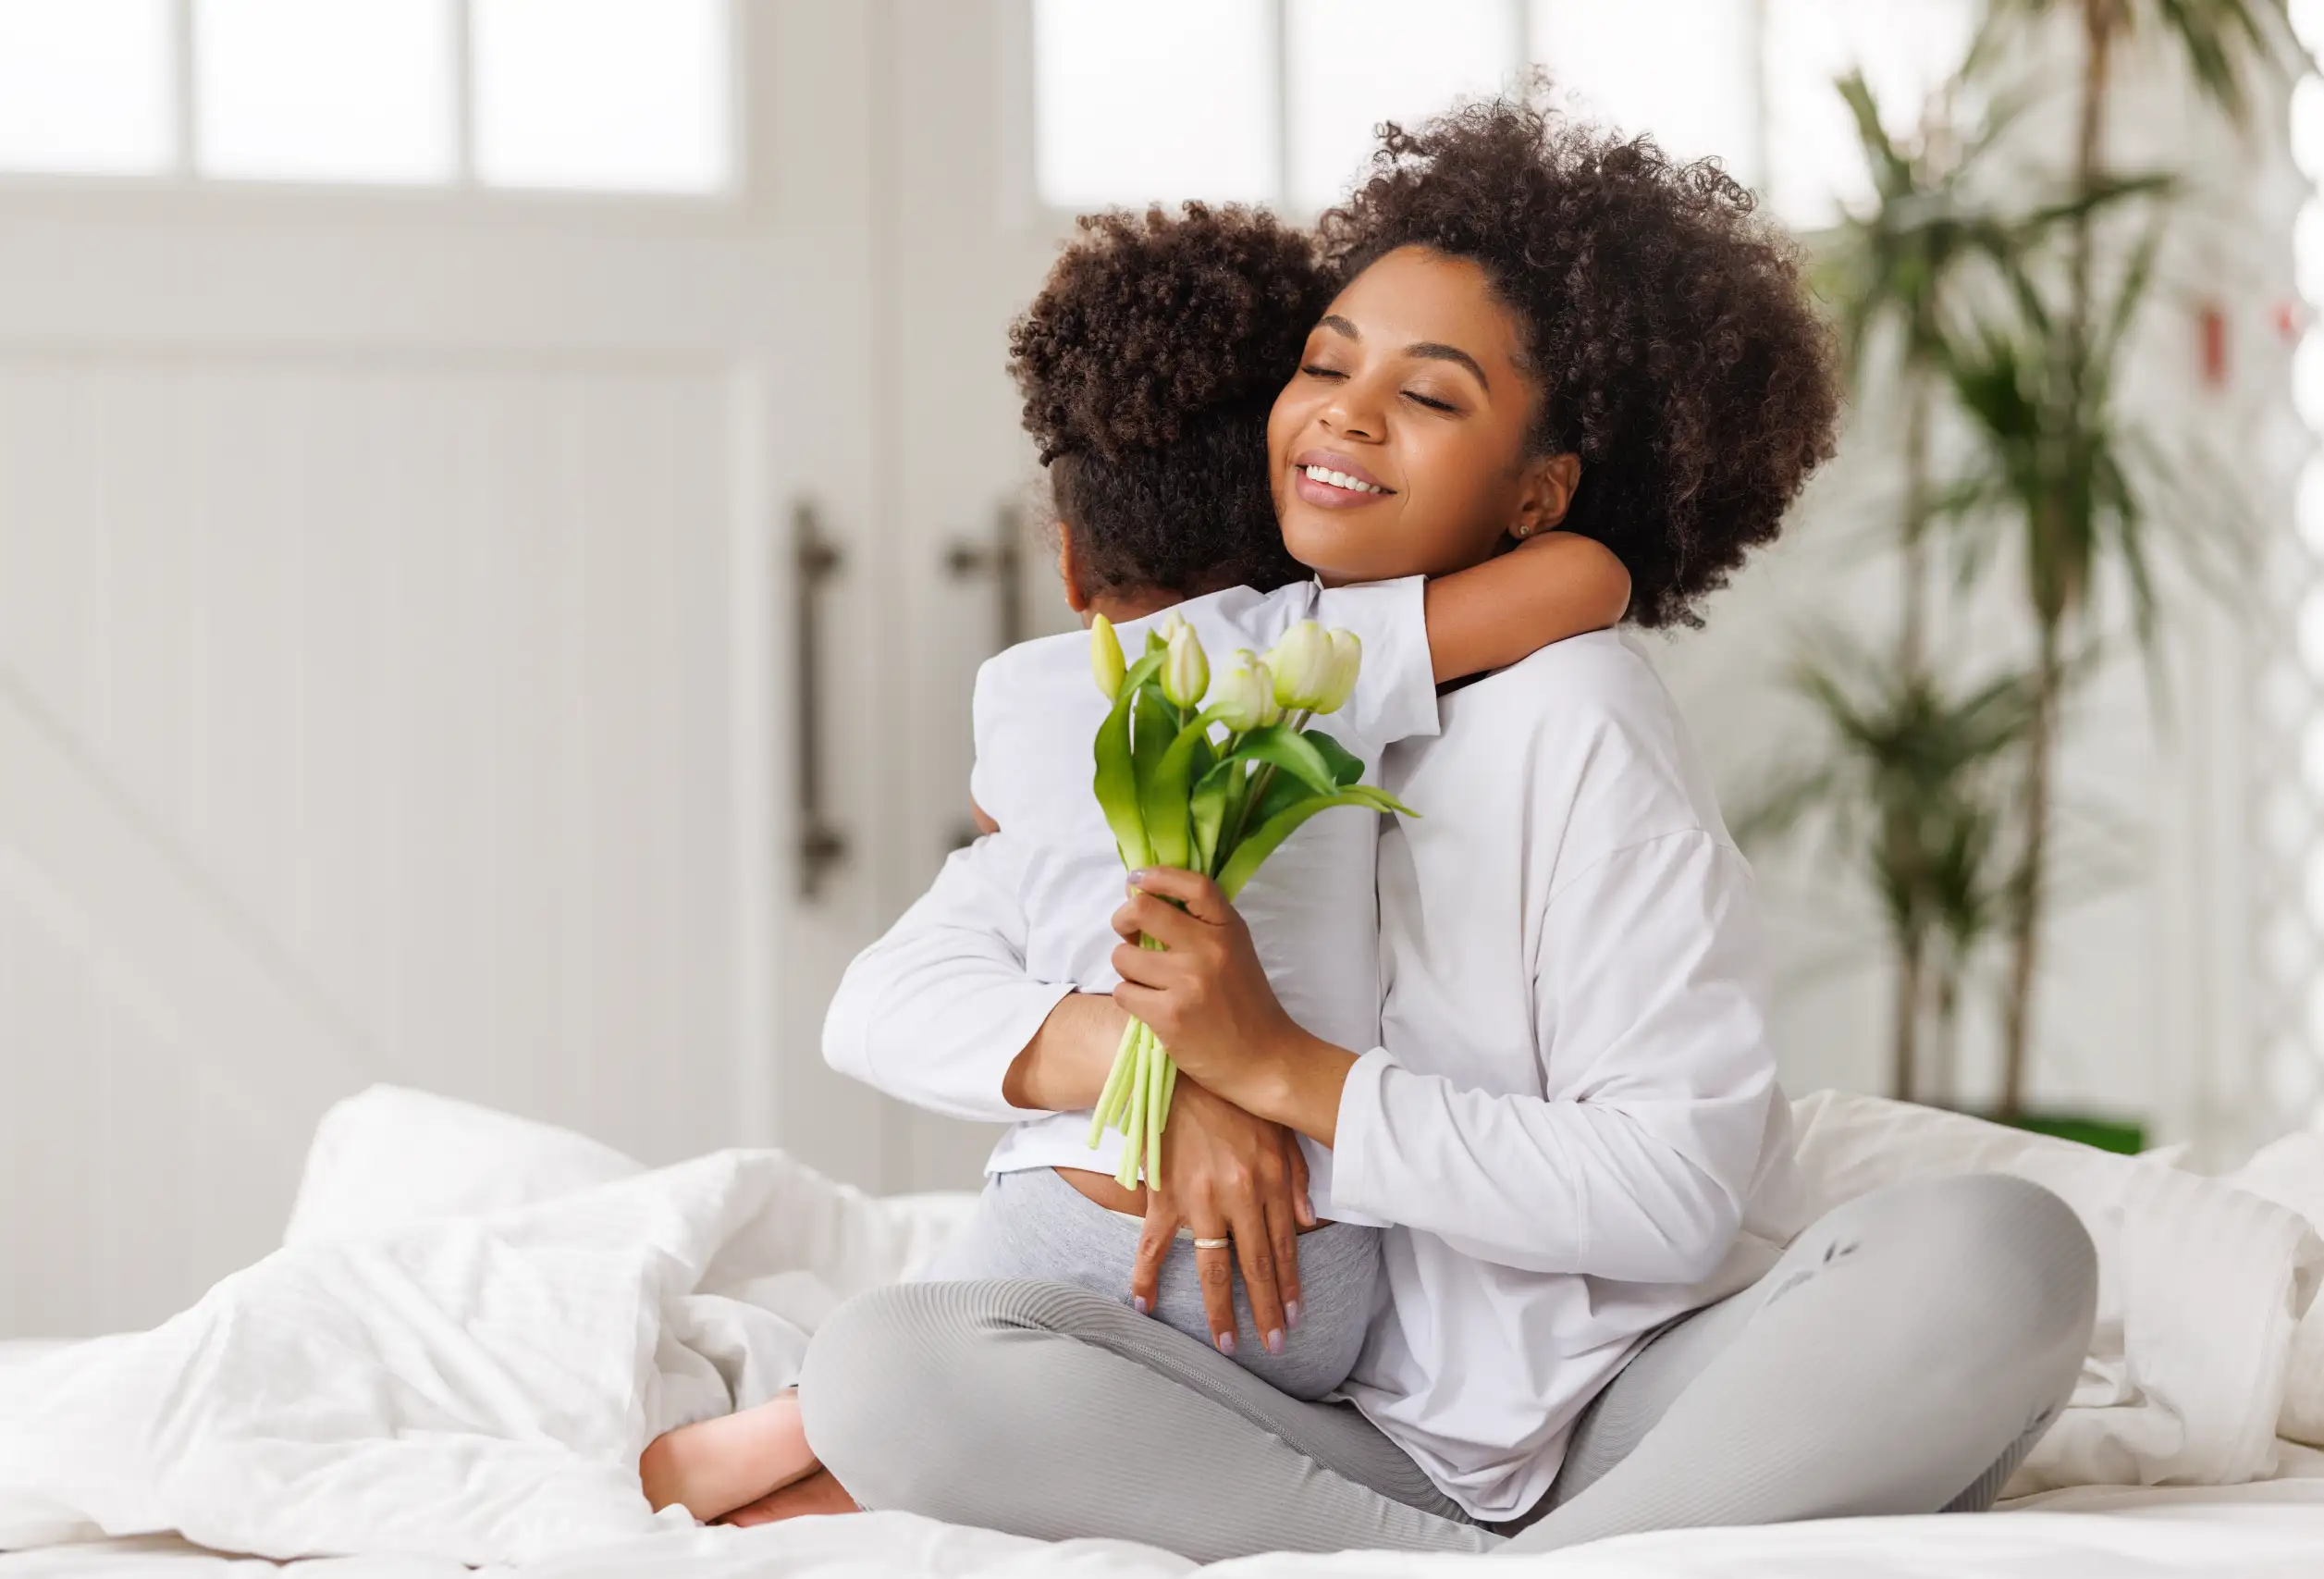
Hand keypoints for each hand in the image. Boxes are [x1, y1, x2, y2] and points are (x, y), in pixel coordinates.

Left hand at [1109, 869, 1302, 1089]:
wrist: (1264, 1060)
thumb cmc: (1245, 1004)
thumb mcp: (1234, 951)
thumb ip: (1198, 925)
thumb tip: (1139, 894)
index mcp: (1228, 929)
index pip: (1194, 885)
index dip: (1158, 875)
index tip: (1137, 879)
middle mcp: (1209, 949)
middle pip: (1142, 910)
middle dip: (1123, 919)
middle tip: (1128, 934)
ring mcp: (1188, 982)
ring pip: (1123, 956)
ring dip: (1127, 969)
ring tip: (1148, 982)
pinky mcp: (1170, 1015)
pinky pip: (1123, 993)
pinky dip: (1130, 999)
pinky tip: (1150, 1007)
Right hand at [1131, 1076, 1312, 1355]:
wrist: (1175, 1069)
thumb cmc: (1231, 1096)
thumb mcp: (1278, 1127)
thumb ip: (1296, 1175)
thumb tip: (1310, 1223)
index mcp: (1269, 1179)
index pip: (1285, 1245)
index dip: (1290, 1285)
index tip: (1294, 1317)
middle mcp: (1238, 1195)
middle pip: (1255, 1265)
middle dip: (1265, 1310)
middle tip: (1271, 1345)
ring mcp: (1199, 1199)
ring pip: (1213, 1266)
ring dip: (1220, 1310)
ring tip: (1227, 1344)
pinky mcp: (1164, 1195)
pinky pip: (1154, 1244)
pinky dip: (1147, 1276)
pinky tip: (1146, 1305)